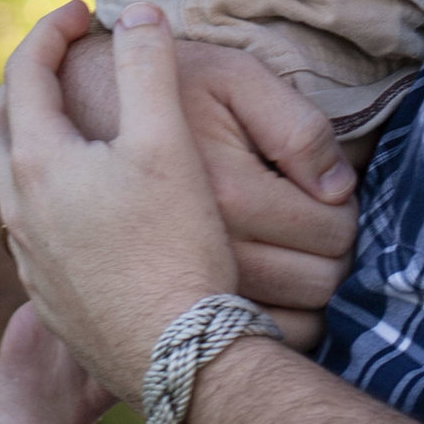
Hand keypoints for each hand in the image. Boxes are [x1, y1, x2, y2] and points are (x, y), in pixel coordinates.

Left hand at [0, 2, 238, 399]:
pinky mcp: (54, 301)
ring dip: (33, 146)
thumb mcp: (170, 143)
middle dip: (18, 87)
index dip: (52, 31)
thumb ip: (152, 69)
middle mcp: (21, 215)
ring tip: (74, 131)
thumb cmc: (177, 247)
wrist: (182, 360)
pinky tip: (94, 207)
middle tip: (53, 64)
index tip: (84, 9)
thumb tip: (140, 13)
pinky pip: (35, 234)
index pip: (25, 75)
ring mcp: (33, 263)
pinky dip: (52, 199)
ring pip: (11, 189)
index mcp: (39, 166)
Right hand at [179, 40, 360, 342]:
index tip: (329, 195)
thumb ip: (296, 124)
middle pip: (317, 283)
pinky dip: (273, 323)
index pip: (331, 229)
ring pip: (292, 323)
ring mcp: (182, 288)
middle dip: (333, 253)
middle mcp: (207, 251)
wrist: (78, 111)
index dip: (346, 211)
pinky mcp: (164, 308)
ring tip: (293, 251)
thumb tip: (337, 189)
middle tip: (319, 224)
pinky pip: (248, 345)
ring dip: (308, 292)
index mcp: (228, 193)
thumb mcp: (234, 77)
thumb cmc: (170, 88)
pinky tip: (264, 286)